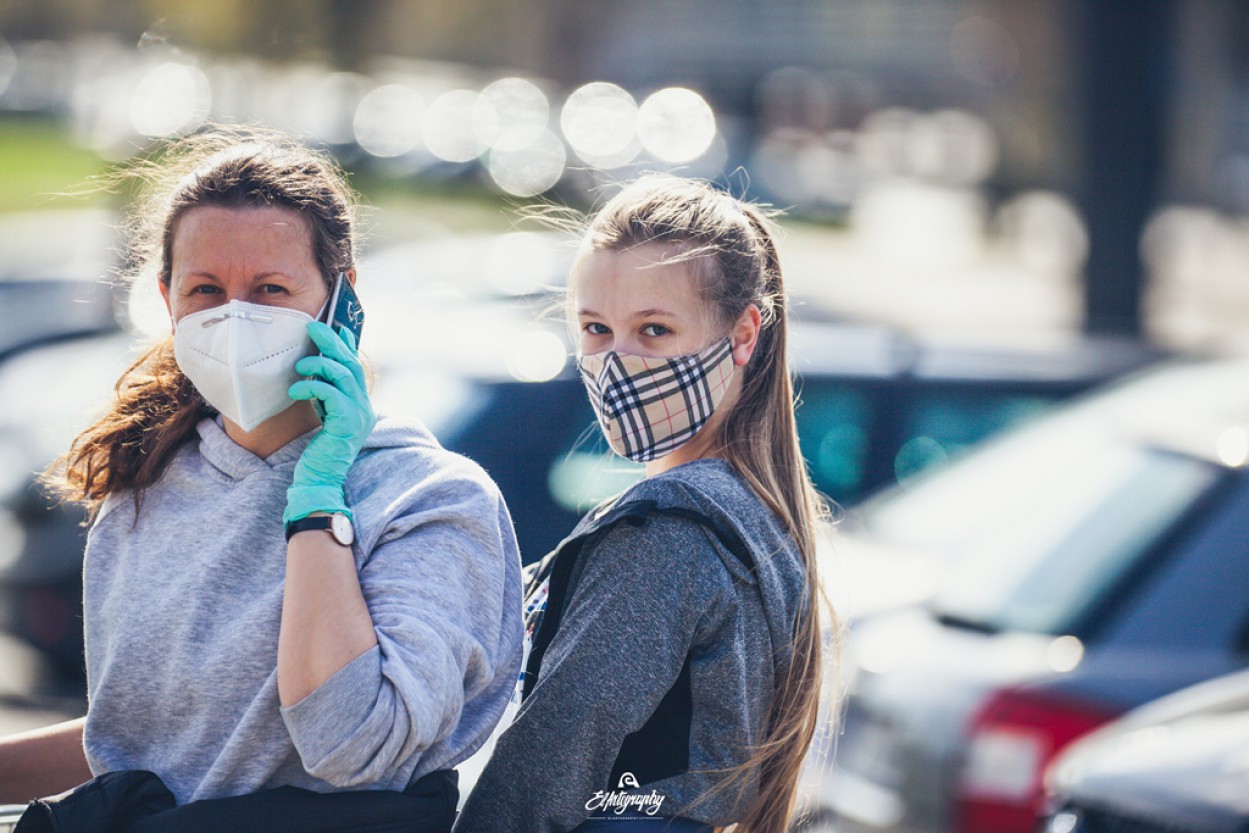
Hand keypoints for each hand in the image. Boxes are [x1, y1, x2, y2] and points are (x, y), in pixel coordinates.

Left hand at [283, 321, 375, 523]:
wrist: (321, 481)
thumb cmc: (317, 452)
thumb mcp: (323, 418)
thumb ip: (326, 395)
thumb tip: (318, 370)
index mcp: (360, 405)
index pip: (356, 367)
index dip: (345, 345)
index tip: (333, 328)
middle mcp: (364, 407)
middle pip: (351, 364)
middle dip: (332, 342)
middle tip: (313, 326)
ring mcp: (359, 415)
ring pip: (344, 374)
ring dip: (319, 363)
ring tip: (300, 364)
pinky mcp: (347, 422)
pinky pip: (330, 393)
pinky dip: (311, 385)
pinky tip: (295, 388)